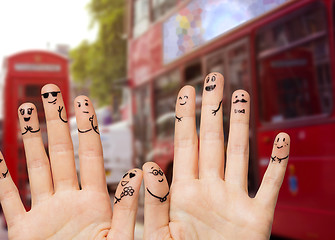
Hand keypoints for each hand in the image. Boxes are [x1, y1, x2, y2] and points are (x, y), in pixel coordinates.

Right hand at [0, 84, 142, 239]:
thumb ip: (129, 208)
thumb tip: (142, 172)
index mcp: (95, 203)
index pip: (92, 155)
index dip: (87, 127)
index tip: (85, 101)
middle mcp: (69, 201)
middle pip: (61, 152)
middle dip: (56, 120)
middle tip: (52, 91)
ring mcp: (46, 213)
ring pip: (35, 167)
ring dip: (29, 139)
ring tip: (25, 110)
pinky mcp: (24, 231)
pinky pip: (9, 199)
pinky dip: (0, 177)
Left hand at [143, 73, 289, 239]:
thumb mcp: (161, 234)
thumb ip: (154, 203)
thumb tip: (146, 167)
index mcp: (184, 192)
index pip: (185, 144)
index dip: (186, 116)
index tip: (186, 90)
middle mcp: (210, 189)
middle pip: (212, 140)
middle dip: (213, 109)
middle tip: (214, 77)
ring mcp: (234, 200)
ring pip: (240, 154)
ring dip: (242, 125)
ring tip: (241, 96)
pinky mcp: (257, 218)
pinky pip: (270, 186)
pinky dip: (278, 164)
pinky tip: (280, 139)